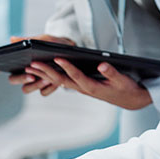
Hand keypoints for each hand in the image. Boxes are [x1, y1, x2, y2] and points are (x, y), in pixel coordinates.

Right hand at [0, 35, 75, 95]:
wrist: (71, 50)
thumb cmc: (53, 43)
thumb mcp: (42, 39)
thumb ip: (28, 40)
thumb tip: (12, 39)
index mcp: (20, 61)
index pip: (0, 67)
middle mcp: (24, 72)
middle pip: (13, 80)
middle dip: (21, 78)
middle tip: (32, 74)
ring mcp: (34, 81)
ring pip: (27, 89)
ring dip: (36, 84)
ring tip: (47, 77)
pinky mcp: (46, 87)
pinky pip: (43, 93)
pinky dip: (48, 88)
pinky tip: (56, 82)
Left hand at [26, 58, 152, 110]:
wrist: (129, 100)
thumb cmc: (126, 89)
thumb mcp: (122, 81)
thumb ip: (111, 73)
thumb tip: (102, 64)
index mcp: (93, 87)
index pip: (76, 76)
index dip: (67, 67)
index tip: (57, 58)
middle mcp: (83, 88)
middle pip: (61, 80)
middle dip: (46, 71)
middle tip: (32, 63)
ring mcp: (81, 88)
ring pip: (59, 81)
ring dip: (44, 74)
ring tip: (30, 67)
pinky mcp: (81, 86)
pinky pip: (63, 81)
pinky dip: (52, 76)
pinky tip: (42, 70)